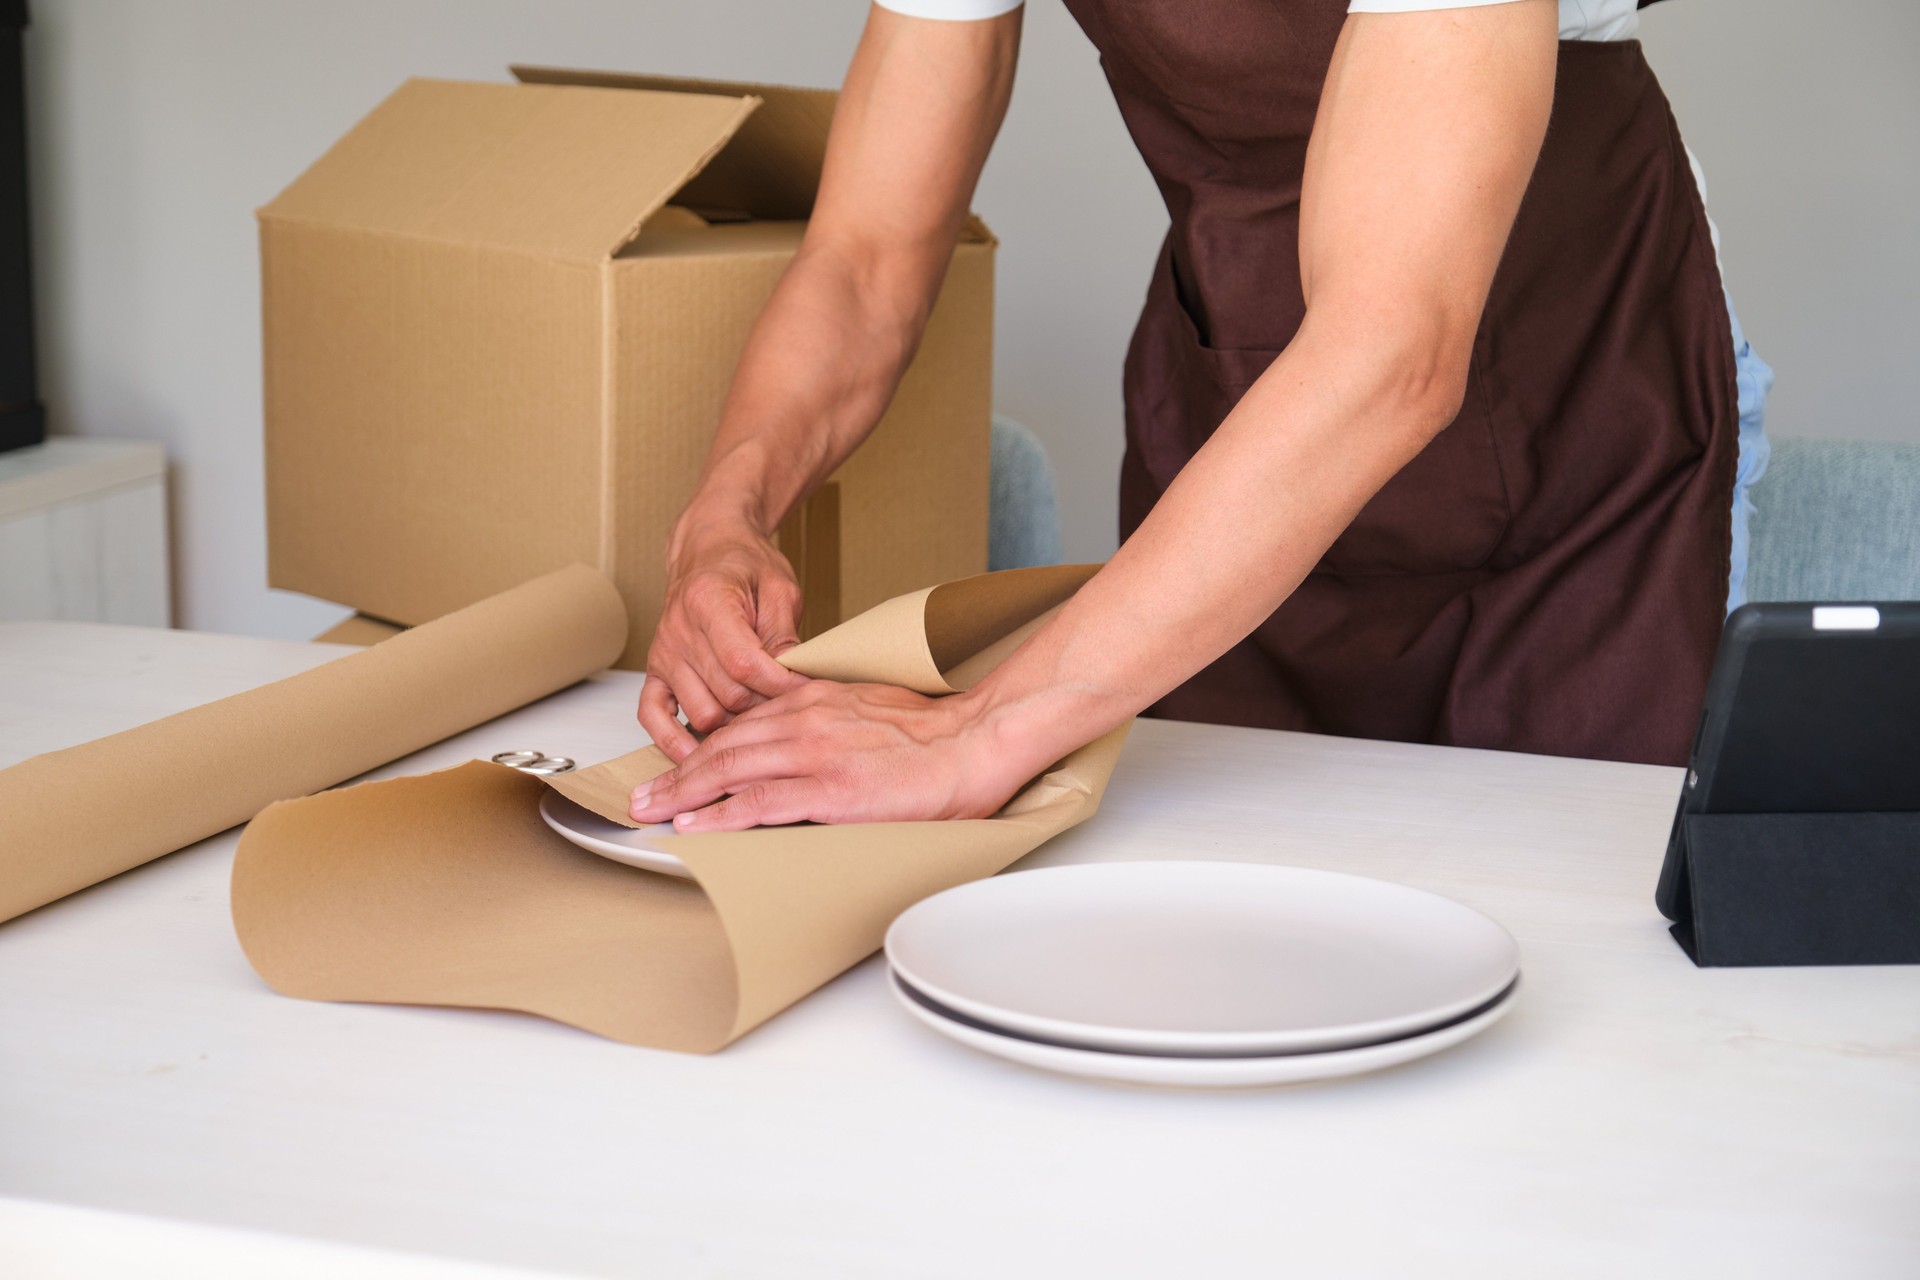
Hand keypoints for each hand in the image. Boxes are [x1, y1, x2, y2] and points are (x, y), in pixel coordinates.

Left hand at [628, 680, 1030, 831]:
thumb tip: (814, 742)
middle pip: (723, 744)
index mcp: (816, 699)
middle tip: (644, 795)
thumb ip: (833, 719)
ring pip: (730, 768)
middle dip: (677, 773)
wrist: (975, 742)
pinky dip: (720, 813)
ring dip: (683, 792)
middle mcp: (807, 719)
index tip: (678, 765)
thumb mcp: (872, 707)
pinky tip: (696, 824)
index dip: (702, 746)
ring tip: (652, 811)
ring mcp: (816, 753)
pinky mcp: (831, 789)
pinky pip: (760, 801)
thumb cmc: (936, 734)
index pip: (743, 722)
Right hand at [639, 517, 809, 761]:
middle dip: (766, 707)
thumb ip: (784, 633)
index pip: (744, 662)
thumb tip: (793, 677)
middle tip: (793, 707)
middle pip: (727, 695)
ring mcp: (663, 655)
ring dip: (735, 725)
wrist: (708, 552)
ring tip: (763, 721)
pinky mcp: (655, 673)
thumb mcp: (780, 587)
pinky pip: (652, 717)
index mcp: (709, 602)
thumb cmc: (746, 567)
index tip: (808, 692)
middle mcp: (678, 632)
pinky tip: (697, 756)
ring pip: (702, 714)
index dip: (780, 685)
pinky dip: (672, 742)